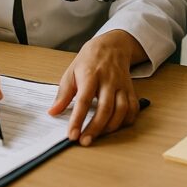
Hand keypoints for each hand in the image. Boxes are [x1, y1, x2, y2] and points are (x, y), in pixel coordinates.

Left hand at [48, 30, 144, 145]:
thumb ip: (63, 94)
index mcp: (90, 75)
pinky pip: (133, 108)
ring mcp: (122, 85)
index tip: (72, 135)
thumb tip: (53, 112)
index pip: (84, 100)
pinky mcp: (131, 89)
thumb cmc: (89, 60)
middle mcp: (109, 80)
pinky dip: (126, 120)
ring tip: (98, 135)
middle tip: (84, 141)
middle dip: (95, 128)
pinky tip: (116, 126)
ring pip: (122, 110)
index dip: (78, 119)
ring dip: (111, 127)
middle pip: (105, 108)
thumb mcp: (71, 72)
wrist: (112, 45)